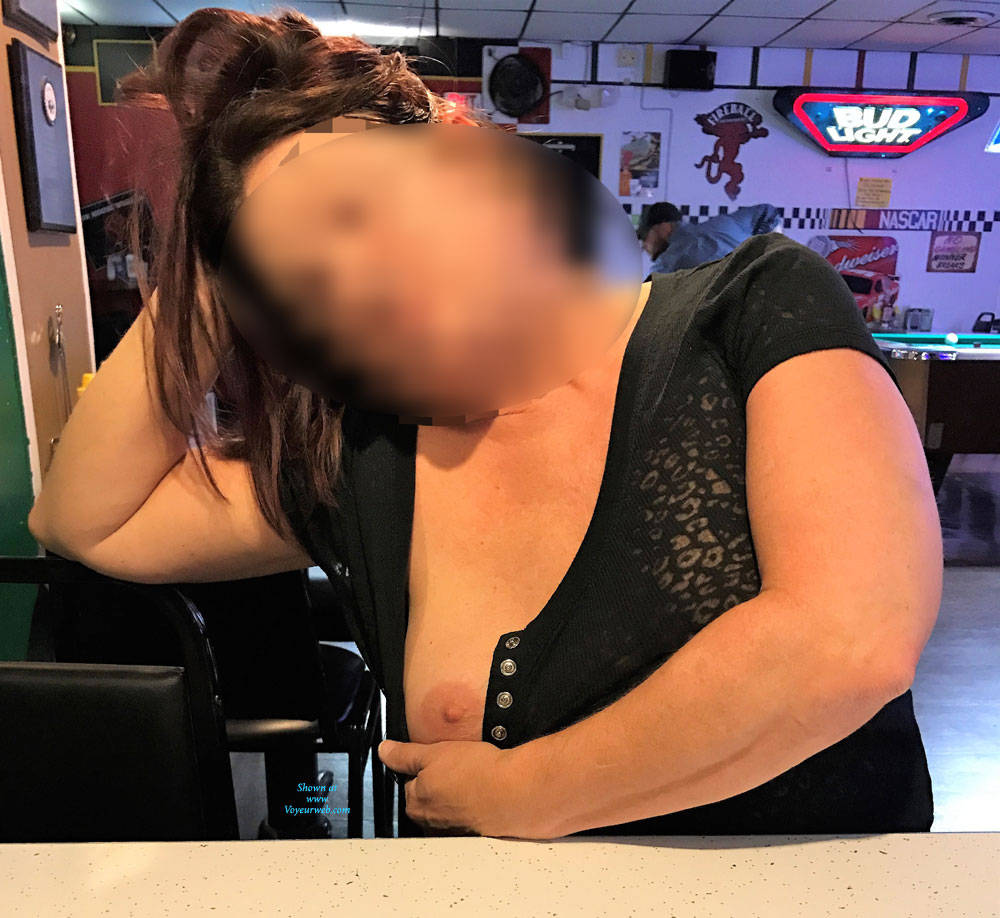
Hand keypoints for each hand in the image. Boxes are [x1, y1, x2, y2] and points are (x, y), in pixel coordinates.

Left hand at [377, 738, 552, 838]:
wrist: (514, 792)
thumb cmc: (476, 774)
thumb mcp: (433, 752)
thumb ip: (404, 754)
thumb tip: (384, 750)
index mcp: (415, 803)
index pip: (408, 782)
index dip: (423, 766)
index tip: (437, 758)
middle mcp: (430, 823)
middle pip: (426, 798)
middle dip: (437, 782)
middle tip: (456, 765)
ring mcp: (452, 831)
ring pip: (446, 807)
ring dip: (454, 795)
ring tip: (471, 778)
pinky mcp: (474, 833)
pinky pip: (466, 816)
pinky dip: (470, 805)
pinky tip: (481, 792)